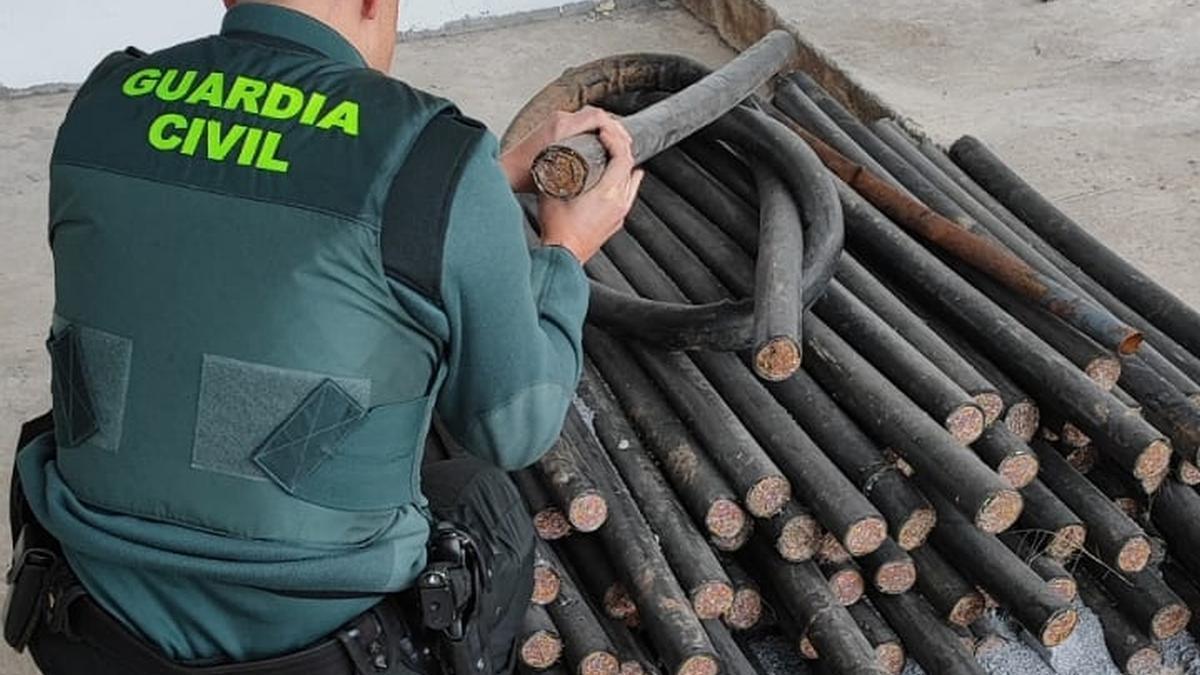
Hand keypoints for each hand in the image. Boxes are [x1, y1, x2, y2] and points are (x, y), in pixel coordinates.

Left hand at [500, 106, 628, 192]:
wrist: (506, 171)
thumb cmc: (526, 174)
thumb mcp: (557, 175)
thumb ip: (578, 172)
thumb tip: (602, 171)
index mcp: (562, 127)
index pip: (597, 116)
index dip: (614, 126)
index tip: (623, 138)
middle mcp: (559, 119)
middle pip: (594, 114)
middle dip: (612, 125)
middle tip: (623, 140)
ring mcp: (554, 121)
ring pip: (586, 117)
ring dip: (602, 126)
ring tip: (613, 140)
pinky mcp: (551, 125)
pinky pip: (577, 121)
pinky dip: (590, 127)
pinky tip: (596, 140)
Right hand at [538, 117, 643, 263]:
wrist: (563, 257)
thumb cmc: (557, 229)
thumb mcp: (553, 191)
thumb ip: (556, 172)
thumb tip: (553, 155)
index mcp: (607, 192)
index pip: (622, 157)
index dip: (615, 139)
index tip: (604, 132)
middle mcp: (619, 202)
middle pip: (630, 166)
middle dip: (621, 147)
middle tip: (609, 137)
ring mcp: (620, 214)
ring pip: (632, 182)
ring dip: (625, 164)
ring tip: (615, 153)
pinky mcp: (616, 222)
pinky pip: (629, 195)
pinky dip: (626, 181)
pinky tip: (620, 179)